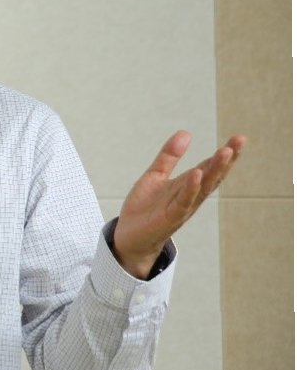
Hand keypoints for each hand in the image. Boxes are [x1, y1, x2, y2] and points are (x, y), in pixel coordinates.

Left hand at [114, 131, 245, 277]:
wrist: (129, 236)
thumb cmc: (145, 207)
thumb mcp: (156, 175)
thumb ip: (169, 156)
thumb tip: (186, 132)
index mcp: (188, 185)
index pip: (209, 167)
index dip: (225, 153)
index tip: (240, 138)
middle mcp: (190, 196)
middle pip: (212, 175)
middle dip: (227, 159)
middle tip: (240, 141)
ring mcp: (183, 207)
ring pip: (203, 187)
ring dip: (214, 170)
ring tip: (225, 151)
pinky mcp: (170, 217)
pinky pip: (183, 201)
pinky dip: (191, 188)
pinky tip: (197, 173)